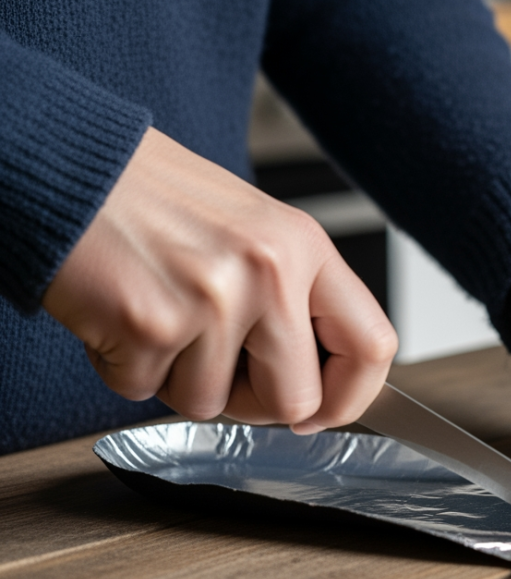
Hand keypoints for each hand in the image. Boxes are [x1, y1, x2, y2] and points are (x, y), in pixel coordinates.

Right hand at [43, 127, 396, 429]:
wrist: (70, 165)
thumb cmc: (155, 199)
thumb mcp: (255, 230)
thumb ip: (294, 298)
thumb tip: (317, 388)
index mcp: (304, 246)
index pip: (372, 346)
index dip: (349, 397)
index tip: (321, 413)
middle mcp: (269, 271)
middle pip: (294, 401)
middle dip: (251, 403)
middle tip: (214, 364)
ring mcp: (212, 300)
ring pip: (210, 404)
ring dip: (175, 377)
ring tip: (158, 313)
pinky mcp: (150, 324)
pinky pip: (144, 391)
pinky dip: (124, 366)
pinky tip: (119, 312)